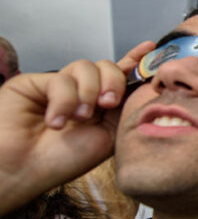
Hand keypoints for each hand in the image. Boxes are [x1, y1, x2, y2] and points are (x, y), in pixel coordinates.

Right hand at [0, 54, 137, 214]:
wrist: (24, 170)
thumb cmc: (63, 161)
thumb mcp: (107, 137)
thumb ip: (122, 111)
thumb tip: (139, 86)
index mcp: (102, 107)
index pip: (122, 77)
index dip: (136, 61)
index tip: (151, 48)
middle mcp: (82, 93)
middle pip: (107, 67)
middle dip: (113, 82)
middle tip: (108, 104)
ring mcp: (60, 86)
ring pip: (86, 68)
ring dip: (88, 93)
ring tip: (79, 119)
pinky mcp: (35, 82)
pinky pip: (61, 78)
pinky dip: (64, 101)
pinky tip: (56, 122)